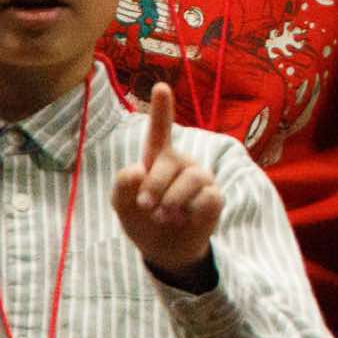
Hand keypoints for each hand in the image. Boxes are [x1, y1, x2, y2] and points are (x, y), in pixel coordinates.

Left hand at [112, 83, 221, 285]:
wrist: (165, 250)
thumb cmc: (143, 220)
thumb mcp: (122, 206)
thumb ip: (121, 186)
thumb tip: (137, 169)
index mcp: (158, 159)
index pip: (160, 130)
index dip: (162, 108)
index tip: (161, 87)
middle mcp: (182, 163)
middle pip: (168, 162)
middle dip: (153, 186)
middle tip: (146, 206)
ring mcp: (202, 178)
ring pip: (191, 179)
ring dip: (171, 202)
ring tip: (164, 216)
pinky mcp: (216, 197)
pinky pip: (207, 197)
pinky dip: (191, 212)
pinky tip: (186, 219)